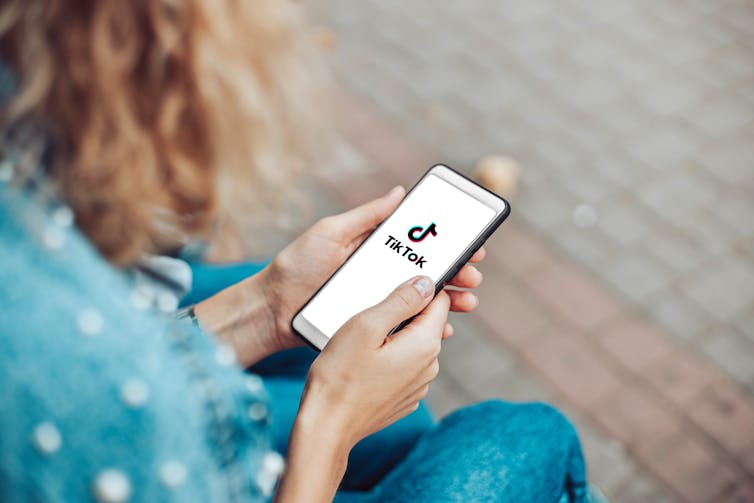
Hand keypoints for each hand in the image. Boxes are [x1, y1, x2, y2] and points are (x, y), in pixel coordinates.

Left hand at [261, 185, 486, 349]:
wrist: (270, 310)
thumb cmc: (296, 266)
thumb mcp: (330, 232)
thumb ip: (366, 216)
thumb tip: (399, 192)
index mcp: (376, 251)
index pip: (420, 245)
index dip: (448, 245)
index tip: (472, 244)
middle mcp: (382, 276)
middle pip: (428, 273)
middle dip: (457, 274)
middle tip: (473, 276)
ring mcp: (378, 302)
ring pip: (422, 301)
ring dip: (450, 301)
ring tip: (466, 302)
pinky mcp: (371, 326)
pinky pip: (404, 327)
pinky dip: (426, 328)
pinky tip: (442, 328)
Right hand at [276, 277, 448, 501]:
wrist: (326, 427)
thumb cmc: (340, 375)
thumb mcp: (366, 325)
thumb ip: (400, 300)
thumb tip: (426, 283)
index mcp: (425, 344)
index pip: (439, 300)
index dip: (420, 287)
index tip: (396, 283)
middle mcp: (429, 366)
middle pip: (425, 322)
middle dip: (403, 312)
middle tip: (369, 312)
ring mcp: (418, 385)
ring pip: (412, 344)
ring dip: (394, 336)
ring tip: (361, 340)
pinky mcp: (404, 398)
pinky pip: (402, 366)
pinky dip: (389, 358)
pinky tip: (363, 362)